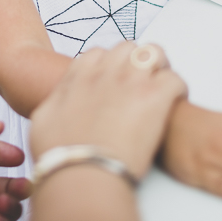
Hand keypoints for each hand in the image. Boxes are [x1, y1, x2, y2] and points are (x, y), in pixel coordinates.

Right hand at [30, 42, 187, 179]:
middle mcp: (106, 72)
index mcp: (80, 75)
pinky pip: (175, 79)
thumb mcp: (43, 119)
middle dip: (136, 61)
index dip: (109, 65)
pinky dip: (178, 89)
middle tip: (141, 82)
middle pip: (128, 48)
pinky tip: (175, 103)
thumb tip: (60, 100)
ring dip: (160, 67)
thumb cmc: (60, 154)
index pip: (98, 54)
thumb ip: (56, 101)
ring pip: (155, 52)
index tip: (114, 80)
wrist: (81, 173)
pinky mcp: (155, 97)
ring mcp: (132, 81)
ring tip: (161, 86)